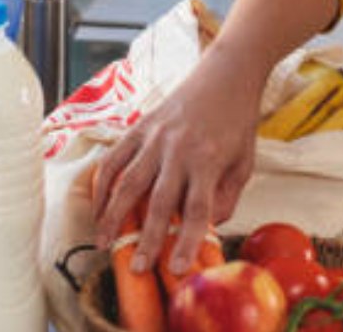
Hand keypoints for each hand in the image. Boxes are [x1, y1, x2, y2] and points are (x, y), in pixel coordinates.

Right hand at [91, 49, 260, 275]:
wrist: (226, 74)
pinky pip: (114, 158)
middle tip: (136, 268)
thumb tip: (206, 228)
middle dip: (147, 238)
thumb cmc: (237, 122)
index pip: (198, 210)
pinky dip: (102, 183)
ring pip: (128, 182)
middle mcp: (179, 150)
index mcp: (209, 160)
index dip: (187, 242)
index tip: (175, 269)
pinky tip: (98, 207)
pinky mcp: (140, 127)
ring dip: (113, 215)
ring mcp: (156, 137)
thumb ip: (226, 198)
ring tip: (103, 242)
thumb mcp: (244, 163)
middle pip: (159, 202)